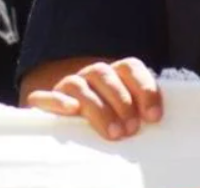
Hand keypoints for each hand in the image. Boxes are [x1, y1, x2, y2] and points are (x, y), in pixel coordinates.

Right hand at [26, 58, 162, 139]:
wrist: (66, 130)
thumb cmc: (108, 126)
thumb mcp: (127, 120)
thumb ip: (139, 115)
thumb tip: (156, 123)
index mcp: (114, 74)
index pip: (130, 67)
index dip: (145, 89)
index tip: (154, 117)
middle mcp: (91, 76)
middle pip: (105, 75)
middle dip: (122, 102)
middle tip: (132, 129)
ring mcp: (67, 87)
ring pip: (78, 85)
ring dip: (98, 108)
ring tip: (113, 133)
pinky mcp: (43, 103)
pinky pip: (45, 97)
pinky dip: (58, 101)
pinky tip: (72, 110)